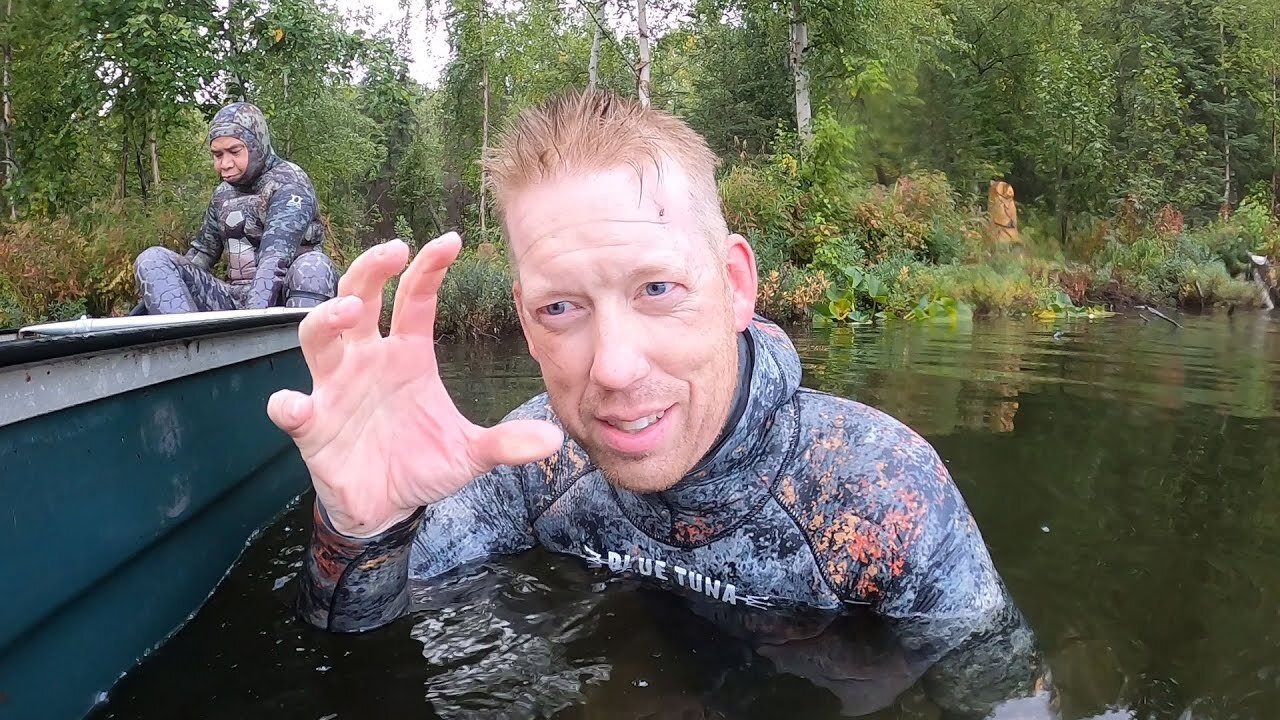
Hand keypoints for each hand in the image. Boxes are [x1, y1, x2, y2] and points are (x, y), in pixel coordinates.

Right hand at [266, 233, 563, 536]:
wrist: (386, 508)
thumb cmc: (421, 463)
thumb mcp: (470, 454)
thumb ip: (506, 444)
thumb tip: (555, 441)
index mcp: (406, 354)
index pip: (414, 298)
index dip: (429, 267)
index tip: (451, 240)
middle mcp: (367, 360)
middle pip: (357, 298)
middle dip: (370, 270)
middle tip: (392, 249)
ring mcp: (335, 389)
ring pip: (319, 339)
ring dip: (328, 320)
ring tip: (350, 312)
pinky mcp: (314, 427)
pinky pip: (293, 409)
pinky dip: (289, 405)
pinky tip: (294, 405)